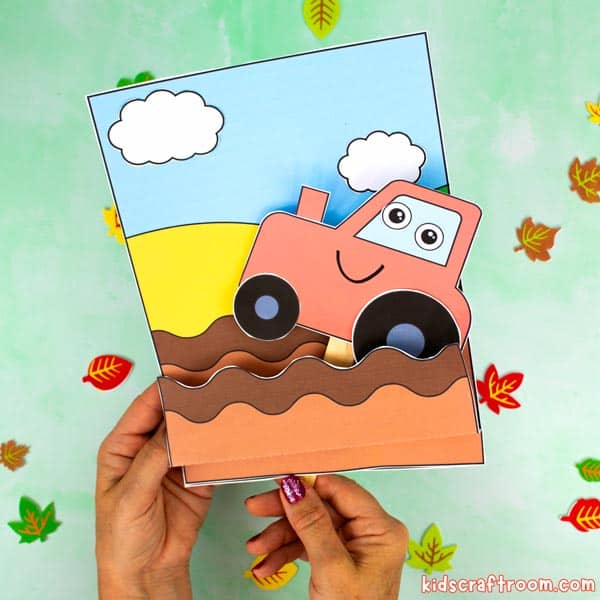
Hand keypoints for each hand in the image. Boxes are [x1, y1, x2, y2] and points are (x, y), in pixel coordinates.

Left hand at [95, 383, 212, 598]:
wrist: (148, 575)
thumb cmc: (122, 537)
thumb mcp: (131, 494)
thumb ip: (154, 456)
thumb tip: (176, 420)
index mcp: (123, 445)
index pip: (145, 406)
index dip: (166, 388)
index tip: (189, 373)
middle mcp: (149, 447)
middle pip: (172, 414)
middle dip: (192, 400)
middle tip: (217, 382)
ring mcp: (175, 460)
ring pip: (194, 430)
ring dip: (209, 419)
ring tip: (230, 401)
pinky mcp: (197, 476)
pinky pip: (210, 452)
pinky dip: (221, 442)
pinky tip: (234, 431)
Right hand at [245, 474, 407, 598]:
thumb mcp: (330, 566)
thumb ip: (311, 523)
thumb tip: (294, 486)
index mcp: (380, 528)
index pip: (340, 489)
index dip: (308, 483)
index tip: (278, 479)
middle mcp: (369, 531)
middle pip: (321, 506)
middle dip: (286, 512)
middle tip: (255, 507)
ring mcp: (353, 545)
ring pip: (310, 526)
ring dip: (280, 536)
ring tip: (255, 548)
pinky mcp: (338, 558)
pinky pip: (309, 545)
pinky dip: (286, 552)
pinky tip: (266, 563)